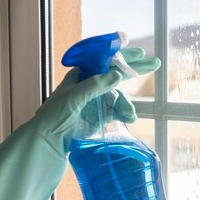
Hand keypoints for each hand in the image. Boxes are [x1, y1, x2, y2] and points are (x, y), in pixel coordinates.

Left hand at [31, 47, 160, 153]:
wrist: (44, 146)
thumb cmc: (52, 118)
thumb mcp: (73, 98)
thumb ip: (96, 85)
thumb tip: (118, 74)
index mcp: (79, 77)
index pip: (104, 61)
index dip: (122, 55)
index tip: (139, 52)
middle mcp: (87, 87)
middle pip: (114, 75)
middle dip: (133, 70)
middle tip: (155, 63)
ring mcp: (93, 104)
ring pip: (117, 97)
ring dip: (126, 104)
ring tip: (130, 116)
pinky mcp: (97, 120)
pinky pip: (115, 112)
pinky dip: (124, 114)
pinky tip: (129, 119)